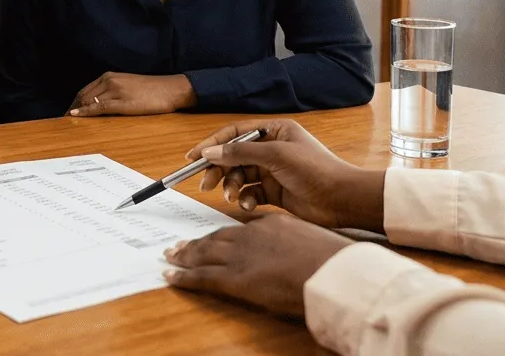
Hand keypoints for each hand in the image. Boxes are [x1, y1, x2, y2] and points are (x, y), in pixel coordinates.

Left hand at [68, 73, 194, 116]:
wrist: (171, 89)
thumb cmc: (152, 90)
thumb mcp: (128, 86)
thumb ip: (112, 91)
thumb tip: (99, 104)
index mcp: (110, 76)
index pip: (84, 90)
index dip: (74, 103)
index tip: (67, 113)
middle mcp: (109, 81)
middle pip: (83, 96)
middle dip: (72, 108)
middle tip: (63, 121)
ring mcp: (115, 91)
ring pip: (88, 101)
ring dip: (76, 111)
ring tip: (67, 123)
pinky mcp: (122, 102)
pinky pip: (99, 107)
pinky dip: (86, 112)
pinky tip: (77, 116)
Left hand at [163, 214, 353, 317]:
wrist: (334, 272)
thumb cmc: (332, 261)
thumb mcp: (311, 240)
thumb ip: (294, 241)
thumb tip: (291, 250)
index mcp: (270, 224)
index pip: (238, 227)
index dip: (222, 233)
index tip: (213, 236)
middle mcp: (251, 236)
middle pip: (216, 237)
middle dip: (196, 242)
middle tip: (179, 244)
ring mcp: (241, 256)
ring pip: (205, 253)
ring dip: (185, 255)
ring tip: (171, 256)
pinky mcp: (236, 278)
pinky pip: (202, 276)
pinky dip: (183, 276)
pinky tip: (170, 276)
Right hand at [186, 119, 385, 231]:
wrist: (342, 199)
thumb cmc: (316, 170)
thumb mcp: (276, 156)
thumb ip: (240, 153)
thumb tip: (209, 153)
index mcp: (274, 131)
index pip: (235, 133)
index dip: (212, 144)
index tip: (192, 157)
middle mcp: (272, 149)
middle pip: (234, 156)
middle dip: (219, 170)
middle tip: (205, 183)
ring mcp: (273, 171)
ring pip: (240, 176)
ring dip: (232, 186)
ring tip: (232, 196)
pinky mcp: (276, 191)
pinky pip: (251, 192)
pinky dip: (246, 198)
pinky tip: (248, 204)